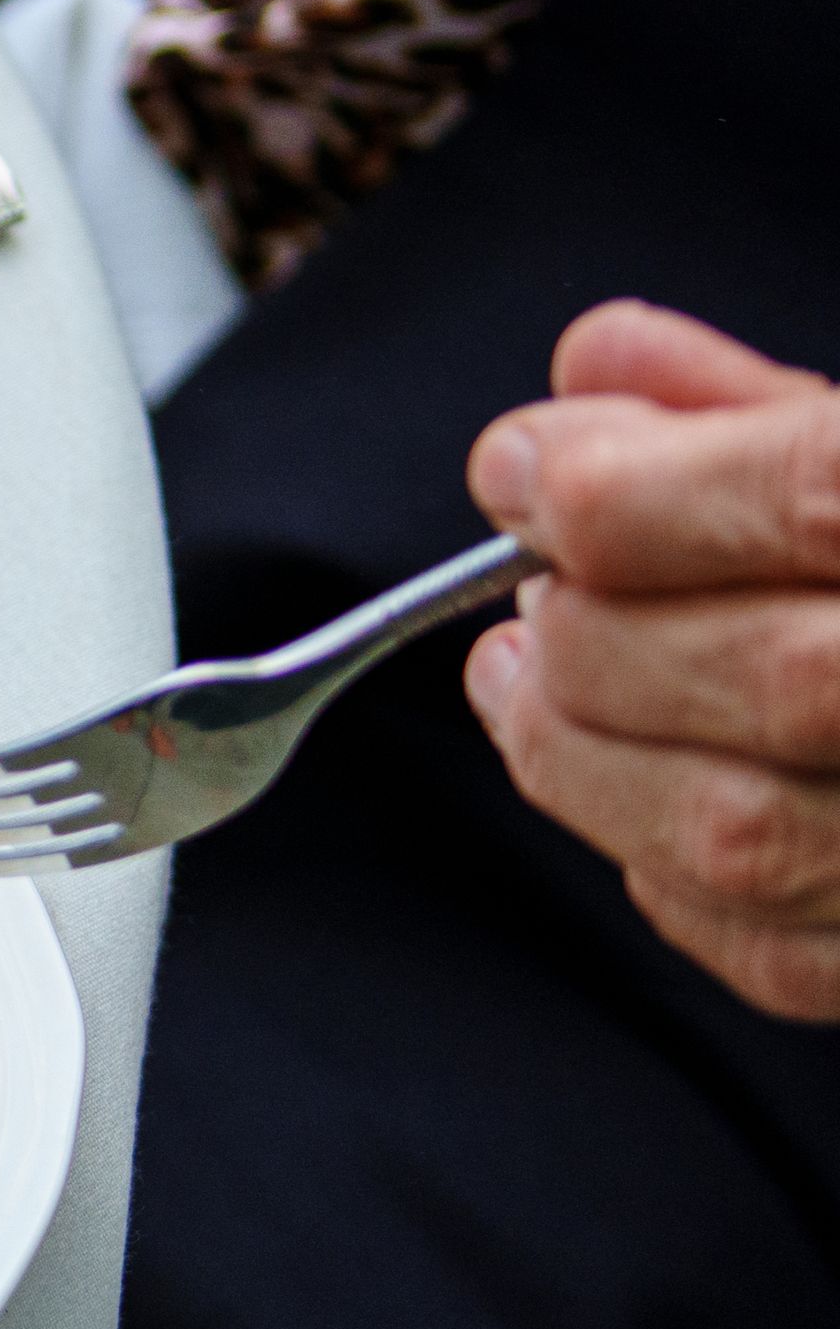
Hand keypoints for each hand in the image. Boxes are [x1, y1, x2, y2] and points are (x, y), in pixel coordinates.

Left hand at [466, 301, 839, 1019]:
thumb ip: (780, 415)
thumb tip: (597, 373)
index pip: (805, 490)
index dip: (622, 481)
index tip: (523, 468)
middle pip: (771, 673)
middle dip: (595, 632)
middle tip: (528, 597)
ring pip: (748, 837)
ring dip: (586, 762)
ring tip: (533, 688)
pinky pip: (792, 955)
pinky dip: (679, 884)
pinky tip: (649, 814)